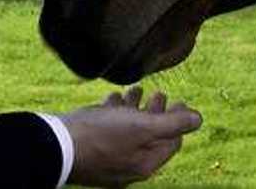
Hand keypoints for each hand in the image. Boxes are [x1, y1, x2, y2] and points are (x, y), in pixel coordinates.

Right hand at [62, 86, 202, 186]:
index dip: (179, 120)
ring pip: (129, 130)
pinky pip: (109, 129)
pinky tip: (114, 98)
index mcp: (145, 164)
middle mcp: (128, 165)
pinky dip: (115, 112)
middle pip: (151, 137)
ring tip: (137, 90)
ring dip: (135, 108)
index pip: (172, 142)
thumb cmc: (102, 136)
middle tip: (160, 94)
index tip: (179, 101)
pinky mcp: (92, 148)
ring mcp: (108, 159)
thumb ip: (173, 123)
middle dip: (157, 113)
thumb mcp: (143, 127)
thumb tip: (198, 119)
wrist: (57, 144)